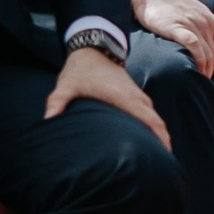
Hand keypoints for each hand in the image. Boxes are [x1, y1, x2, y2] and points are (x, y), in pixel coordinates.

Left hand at [45, 38, 171, 148]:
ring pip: (154, 117)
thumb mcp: (66, 85)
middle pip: (158, 122)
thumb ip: (57, 102)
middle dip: (164, 143)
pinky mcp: (134, 94)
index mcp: (125, 98)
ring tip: (158, 157)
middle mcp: (136, 97)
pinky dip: (152, 126)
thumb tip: (47, 119)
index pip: (151, 120)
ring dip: (158, 134)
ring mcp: (136, 94)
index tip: (165, 157)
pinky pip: (149, 112)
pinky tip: (148, 139)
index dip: (161, 139)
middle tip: (164, 165)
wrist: (92, 48)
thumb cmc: (80, 70)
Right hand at [128, 0, 213, 75]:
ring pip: (206, 54)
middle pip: (212, 55)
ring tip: (195, 82)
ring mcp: (193, 23)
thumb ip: (202, 36)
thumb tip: (213, 63)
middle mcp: (205, 21)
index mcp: (210, 20)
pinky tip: (193, 71)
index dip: (211, 66)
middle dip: (208, 71)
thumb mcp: (191, 17)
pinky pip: (195, 47)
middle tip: (198, 84)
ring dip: (203, 71)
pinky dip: (197, 61)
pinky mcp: (179, 27)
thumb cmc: (167, 6)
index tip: (203, 77)